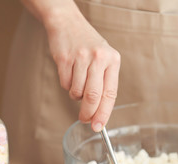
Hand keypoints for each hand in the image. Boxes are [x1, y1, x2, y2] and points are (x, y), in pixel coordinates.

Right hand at [44, 4, 119, 131]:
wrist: (67, 22)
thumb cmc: (88, 45)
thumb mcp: (103, 59)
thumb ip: (103, 83)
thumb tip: (98, 112)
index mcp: (113, 60)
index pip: (110, 94)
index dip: (104, 113)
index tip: (99, 126)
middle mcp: (99, 58)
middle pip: (93, 96)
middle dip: (88, 113)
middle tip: (84, 120)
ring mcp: (81, 58)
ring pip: (77, 92)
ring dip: (76, 95)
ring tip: (77, 81)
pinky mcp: (64, 58)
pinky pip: (65, 84)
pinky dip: (67, 85)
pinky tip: (69, 73)